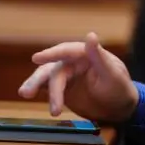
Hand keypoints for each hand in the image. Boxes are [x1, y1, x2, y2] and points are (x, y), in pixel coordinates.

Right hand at [18, 32, 138, 121]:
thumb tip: (91, 35)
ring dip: (35, 85)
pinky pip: (46, 87)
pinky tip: (28, 94)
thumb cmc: (119, 88)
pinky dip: (37, 90)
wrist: (119, 109)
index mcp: (86, 54)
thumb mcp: (112, 74)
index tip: (36, 58)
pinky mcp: (62, 89)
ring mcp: (67, 76)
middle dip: (39, 79)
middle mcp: (73, 62)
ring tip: (25, 94)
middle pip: (53, 67)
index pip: (67, 51)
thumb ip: (99, 57)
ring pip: (46, 77)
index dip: (52, 54)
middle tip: (27, 92)